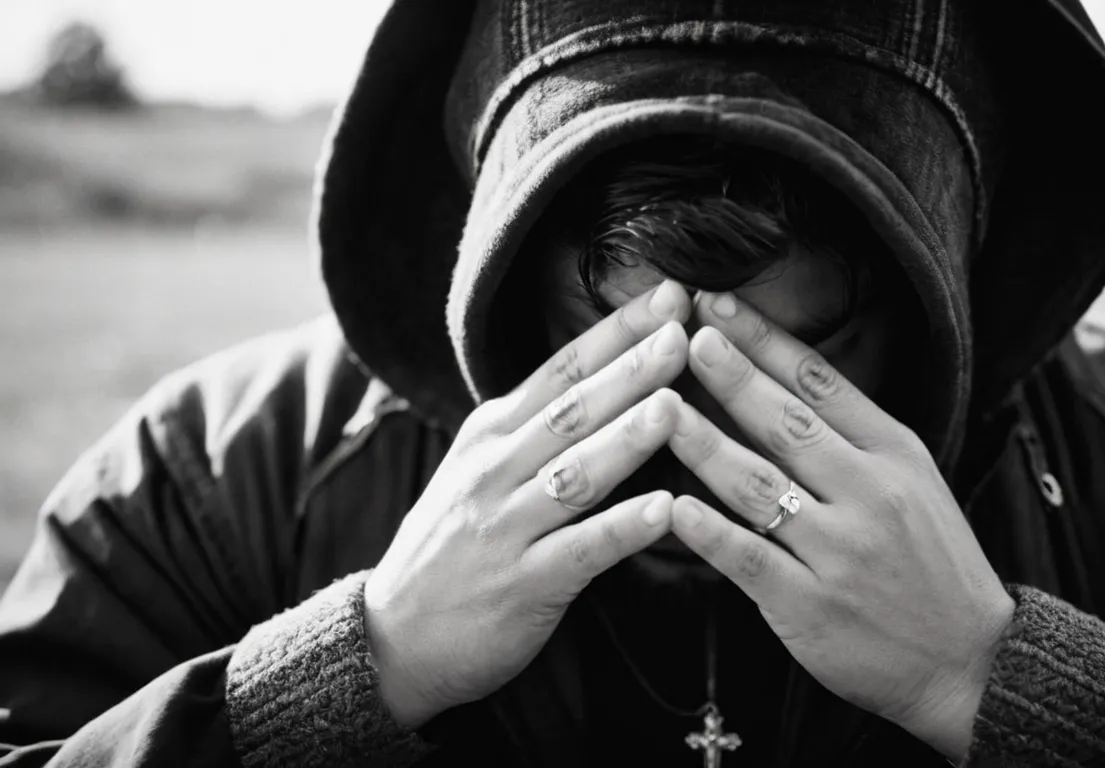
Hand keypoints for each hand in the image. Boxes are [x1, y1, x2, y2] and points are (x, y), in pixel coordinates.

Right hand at [363, 281, 692, 727]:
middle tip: (682, 329)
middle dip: (629, 369)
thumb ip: (533, 426)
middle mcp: (495, 471)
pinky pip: (579, 551)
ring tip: (675, 406)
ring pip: (575, 475)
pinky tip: (664, 510)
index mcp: (491, 435)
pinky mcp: (522, 585)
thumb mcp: (479, 469)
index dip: (614, 332)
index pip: (559, 370)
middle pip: (571, 410)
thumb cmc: (453, 544)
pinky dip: (622, 529)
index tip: (666, 296)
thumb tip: (601, 373)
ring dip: (625, 439)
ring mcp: (506, 528)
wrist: (392, 636)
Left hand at [667, 292, 1013, 760]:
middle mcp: (869, 493)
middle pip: (786, 422)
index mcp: (894, 453)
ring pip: (759, 485)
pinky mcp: (811, 605)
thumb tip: (781, 382)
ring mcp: (840, 550)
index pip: (821, 381)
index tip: (718, 306)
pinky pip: (750, 558)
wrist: (972, 660)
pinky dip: (710, 532)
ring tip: (658, 408)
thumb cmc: (935, 565)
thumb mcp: (915, 481)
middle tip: (683, 335)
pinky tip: (673, 507)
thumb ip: (854, 436)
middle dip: (730, 375)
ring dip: (703, 443)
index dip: (764, 340)